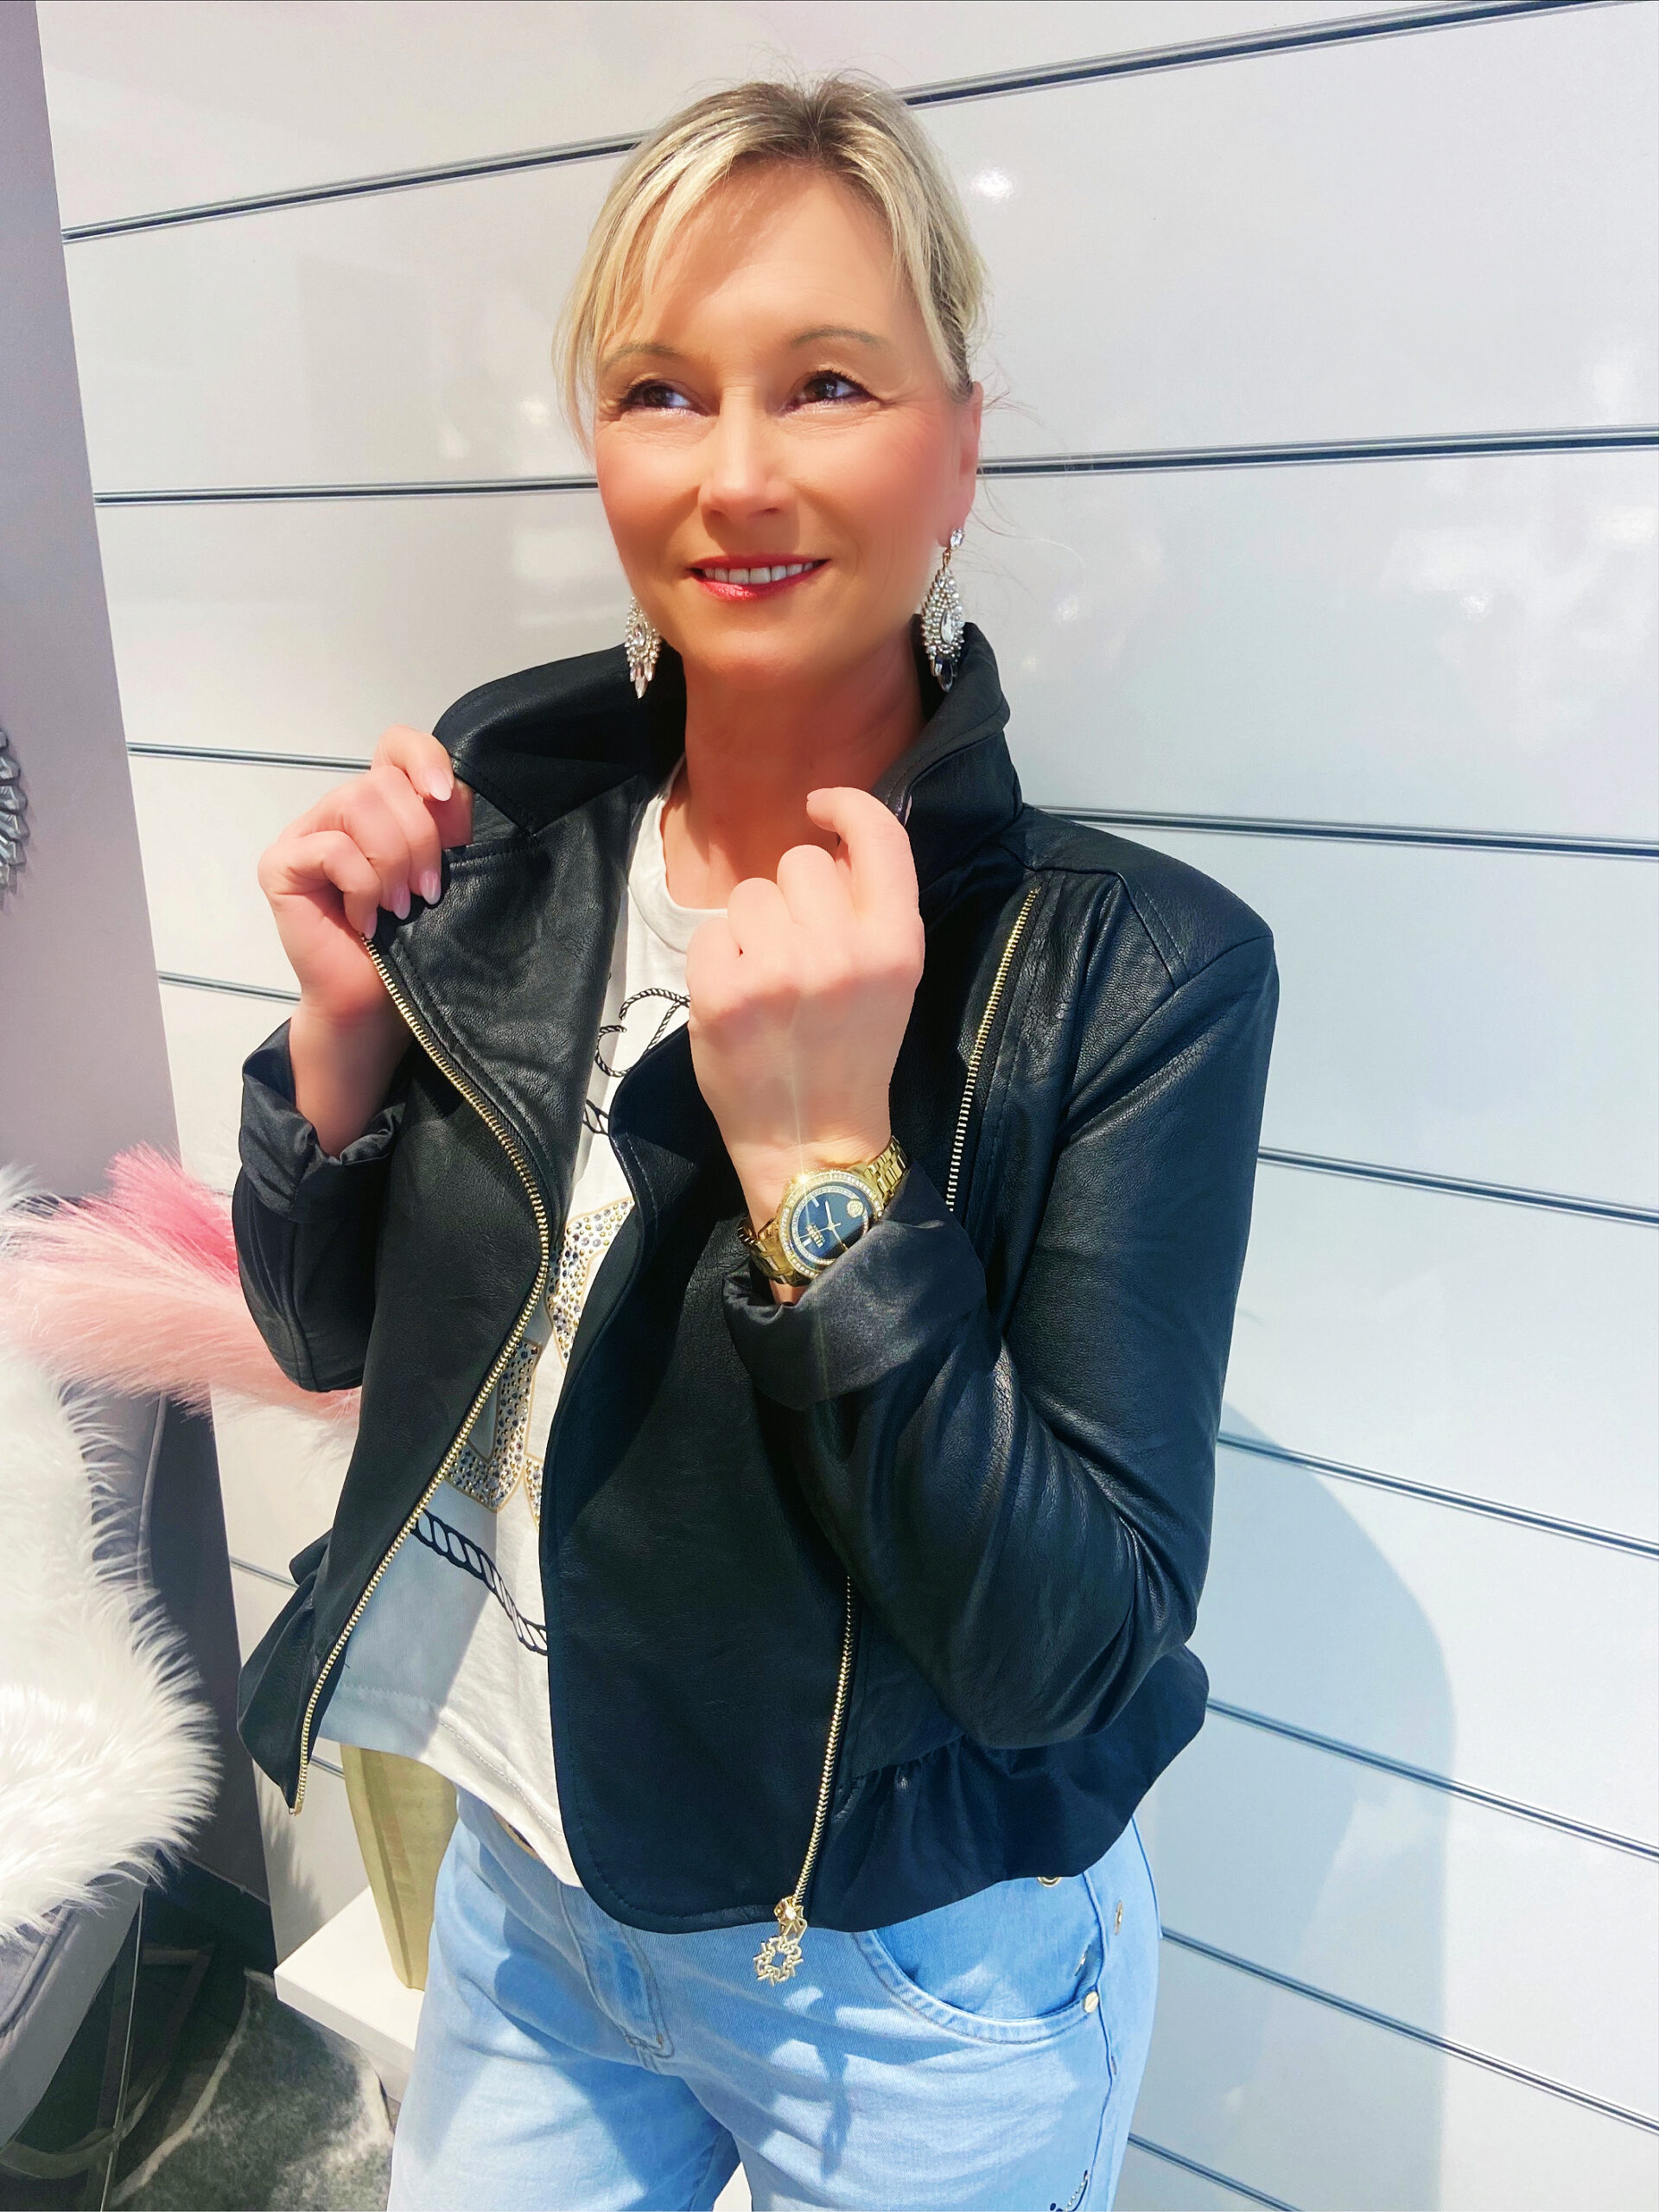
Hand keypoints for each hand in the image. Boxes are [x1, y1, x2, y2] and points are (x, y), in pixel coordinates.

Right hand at [256, 726, 471, 1153]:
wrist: (374, 1005)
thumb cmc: (410, 945)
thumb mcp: (441, 875)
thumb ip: (446, 828)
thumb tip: (452, 791)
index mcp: (379, 807)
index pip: (395, 746)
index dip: (423, 757)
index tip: (445, 797)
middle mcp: (336, 812)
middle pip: (380, 782)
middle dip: (418, 838)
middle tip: (427, 892)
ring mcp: (304, 836)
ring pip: (356, 805)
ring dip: (392, 860)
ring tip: (402, 907)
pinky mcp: (280, 865)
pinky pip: (332, 849)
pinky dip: (362, 885)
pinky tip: (367, 920)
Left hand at [684, 787, 924, 1239]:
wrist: (813, 1142)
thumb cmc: (851, 1055)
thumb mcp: (892, 979)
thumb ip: (870, 911)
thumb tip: (831, 843)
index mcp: (897, 943)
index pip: (879, 835)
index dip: (846, 805)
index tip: (818, 807)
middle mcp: (843, 950)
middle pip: (800, 863)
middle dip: (790, 899)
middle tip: (796, 957)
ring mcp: (780, 972)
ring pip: (749, 895)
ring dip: (751, 931)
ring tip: (767, 986)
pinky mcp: (725, 995)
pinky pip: (709, 935)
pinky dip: (716, 965)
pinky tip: (738, 1004)